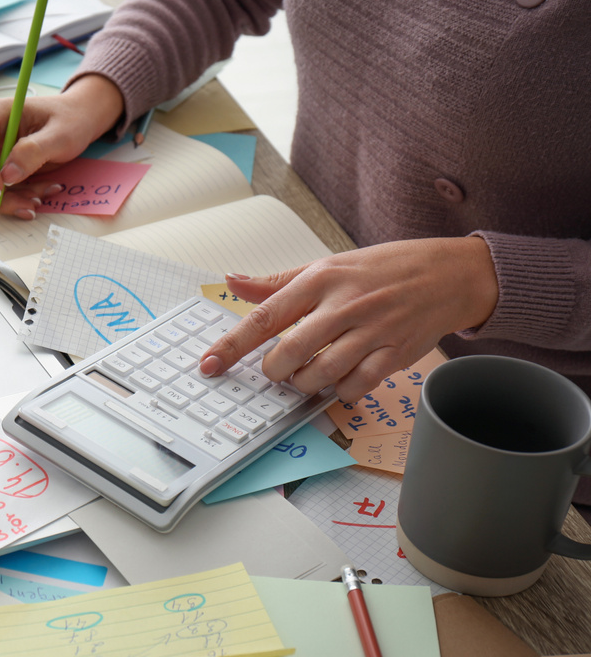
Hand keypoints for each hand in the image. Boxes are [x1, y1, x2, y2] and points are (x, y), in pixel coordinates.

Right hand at [0, 74, 123, 219]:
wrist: (77, 121)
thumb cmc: (70, 119)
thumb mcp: (60, 135)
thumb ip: (33, 152)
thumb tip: (7, 176)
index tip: (1, 187)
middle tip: (28, 204)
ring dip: (8, 201)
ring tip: (38, 198)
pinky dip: (14, 199)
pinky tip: (36, 194)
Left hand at [199, 237, 498, 402]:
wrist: (447, 273)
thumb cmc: (380, 270)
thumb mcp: (326, 265)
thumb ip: (277, 282)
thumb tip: (233, 280)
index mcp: (319, 279)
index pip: (264, 316)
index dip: (232, 344)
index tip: (209, 364)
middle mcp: (344, 304)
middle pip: (290, 352)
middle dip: (274, 371)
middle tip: (276, 370)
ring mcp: (372, 330)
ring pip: (322, 373)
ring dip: (305, 383)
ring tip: (305, 375)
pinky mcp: (395, 353)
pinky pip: (358, 385)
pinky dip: (341, 390)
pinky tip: (339, 379)